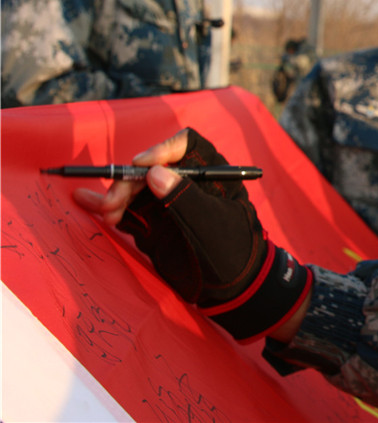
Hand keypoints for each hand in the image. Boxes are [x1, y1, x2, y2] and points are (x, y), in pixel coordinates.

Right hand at [73, 128, 311, 341]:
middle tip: (114, 202)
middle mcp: (187, 183)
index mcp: (211, 174)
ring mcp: (169, 203)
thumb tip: (153, 173)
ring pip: (136, 188)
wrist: (232, 287)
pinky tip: (86, 203)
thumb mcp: (212, 224)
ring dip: (117, 196)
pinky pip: (128, 209)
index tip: (142, 165)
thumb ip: (185, 198)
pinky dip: (110, 207)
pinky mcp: (154, 223)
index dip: (162, 150)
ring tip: (107, 214)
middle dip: (130, 181)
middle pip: (151, 168)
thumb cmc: (234, 250)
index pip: (186, 146)